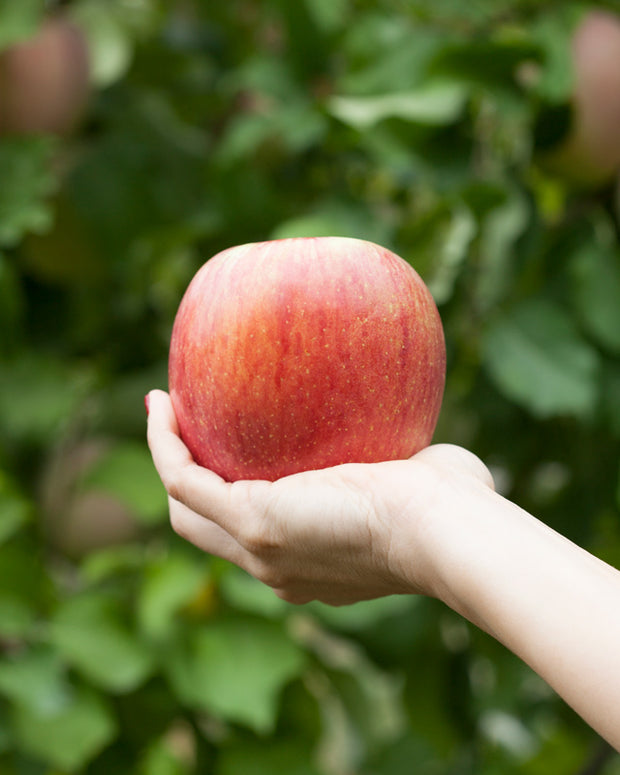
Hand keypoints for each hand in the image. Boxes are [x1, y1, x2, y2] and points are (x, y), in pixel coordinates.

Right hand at [146, 390, 493, 605]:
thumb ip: (403, 462)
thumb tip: (408, 424)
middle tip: (180, 427)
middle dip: (188, 479)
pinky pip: (184, 478)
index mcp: (311, 562)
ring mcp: (259, 549)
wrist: (446, 531)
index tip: (229, 448)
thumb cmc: (449, 507)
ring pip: (186, 509)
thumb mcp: (417, 484)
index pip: (255, 535)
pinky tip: (161, 403)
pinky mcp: (251, 520)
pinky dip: (165, 442)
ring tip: (161, 408)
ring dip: (166, 456)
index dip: (233, 496)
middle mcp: (277, 565)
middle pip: (207, 530)